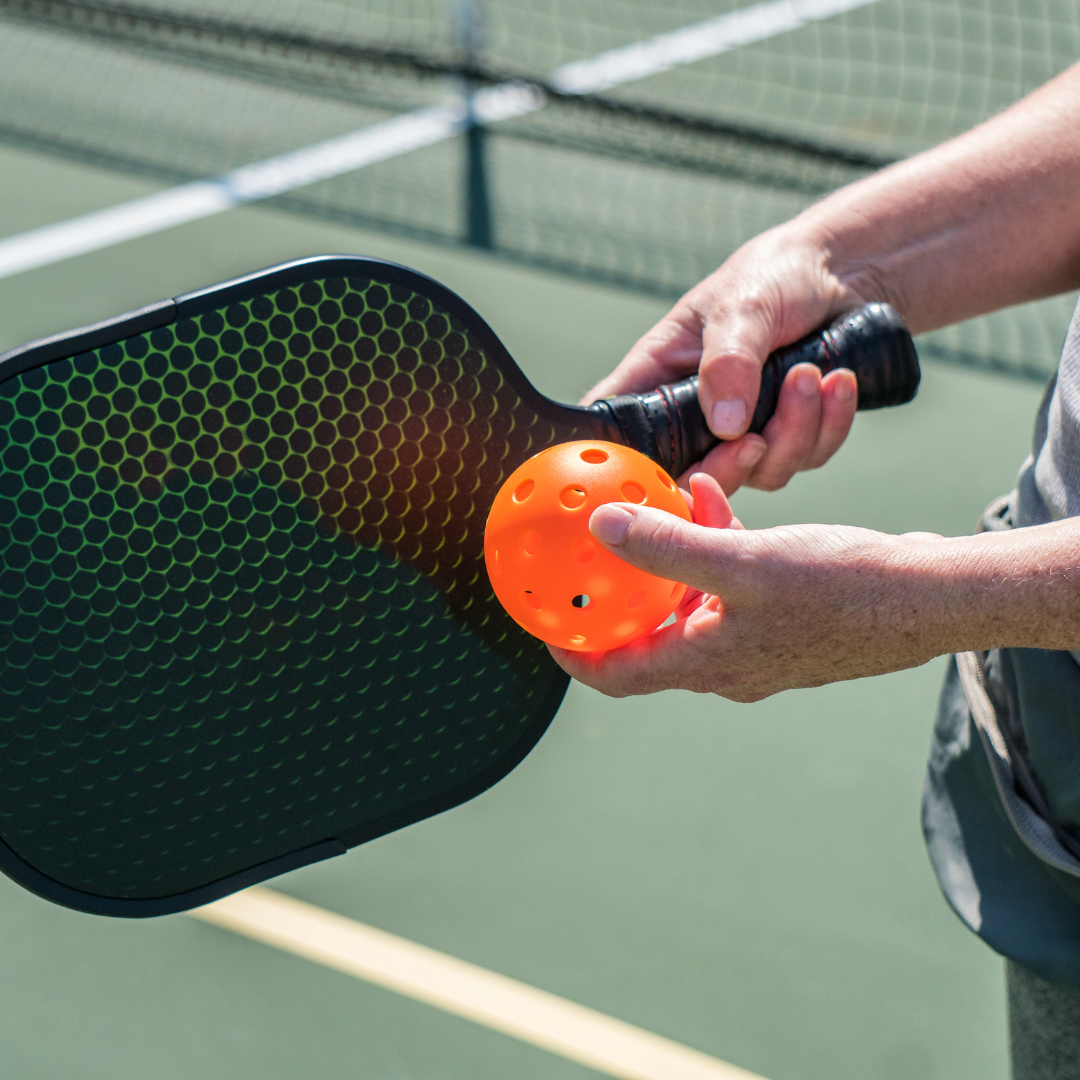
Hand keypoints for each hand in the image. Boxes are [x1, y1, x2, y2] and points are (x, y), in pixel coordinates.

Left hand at [550, 475, 946, 701]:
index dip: (572, 652)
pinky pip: (732, 586)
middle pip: (651, 632)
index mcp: (705, 663)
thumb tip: (603, 529)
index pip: (614, 674)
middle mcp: (726, 664)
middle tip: (599, 549)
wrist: (928, 598)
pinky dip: (718, 550)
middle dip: (626, 587)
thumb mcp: (743, 561)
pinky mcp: (786, 620)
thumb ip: (668, 548)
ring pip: (694, 599)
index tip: (543, 622)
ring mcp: (758, 645)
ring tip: (673, 502)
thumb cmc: (842, 588)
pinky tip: (722, 504)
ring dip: (677, 554)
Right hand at [581, 225, 873, 493]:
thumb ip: (729, 363)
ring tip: (812, 374)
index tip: (664, 475)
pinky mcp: (787, 436)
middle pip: (692, 478)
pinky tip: (838, 382)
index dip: (625, 469)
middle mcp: (693, 414)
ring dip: (795, 430)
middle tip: (759, 437)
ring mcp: (741, 432)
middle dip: (733, 465)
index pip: (617, 436)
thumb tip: (725, 426)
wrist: (845, 271)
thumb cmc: (774, 275)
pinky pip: (806, 457)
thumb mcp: (743, 307)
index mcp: (657, 378)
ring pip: (759, 472)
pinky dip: (827, 425)